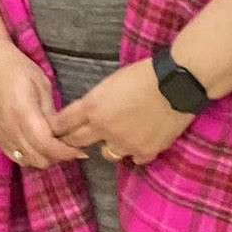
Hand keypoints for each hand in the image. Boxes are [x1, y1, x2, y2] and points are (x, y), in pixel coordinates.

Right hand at [0, 31, 65, 170]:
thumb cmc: (16, 68)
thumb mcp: (42, 85)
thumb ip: (52, 113)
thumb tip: (62, 134)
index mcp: (23, 114)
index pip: (47, 146)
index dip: (66, 152)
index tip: (81, 150)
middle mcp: (9, 130)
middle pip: (38, 159)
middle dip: (57, 156)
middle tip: (69, 146)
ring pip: (26, 161)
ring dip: (43, 157)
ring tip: (53, 145)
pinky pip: (14, 156)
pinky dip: (28, 155)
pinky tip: (36, 144)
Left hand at [50, 60, 192, 169]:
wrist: (177, 82)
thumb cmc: (145, 73)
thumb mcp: (112, 81)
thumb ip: (97, 100)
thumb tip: (90, 111)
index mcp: (92, 107)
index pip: (62, 123)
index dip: (56, 127)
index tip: (53, 130)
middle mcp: (103, 129)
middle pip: (76, 142)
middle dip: (72, 140)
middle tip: (74, 139)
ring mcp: (124, 143)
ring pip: (107, 154)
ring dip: (109, 146)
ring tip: (119, 136)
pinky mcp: (145, 151)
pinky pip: (134, 158)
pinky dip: (136, 151)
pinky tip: (141, 141)